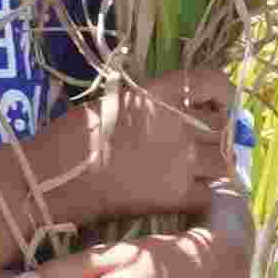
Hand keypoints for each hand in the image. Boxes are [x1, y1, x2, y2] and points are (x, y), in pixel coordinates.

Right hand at [43, 67, 241, 231]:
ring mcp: (182, 160)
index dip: (222, 93)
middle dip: (216, 134)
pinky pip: (210, 194)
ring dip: (213, 166)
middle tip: (201, 143)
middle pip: (222, 126)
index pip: (212, 82)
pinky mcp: (177, 194)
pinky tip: (186, 195)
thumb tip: (175, 112)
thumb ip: (150, 106)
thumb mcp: (113, 102)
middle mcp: (178, 123)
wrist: (55, 177)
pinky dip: (203, 195)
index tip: (217, 103)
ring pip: (223, 161)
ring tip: (196, 171)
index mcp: (159, 93)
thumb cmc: (72, 136)